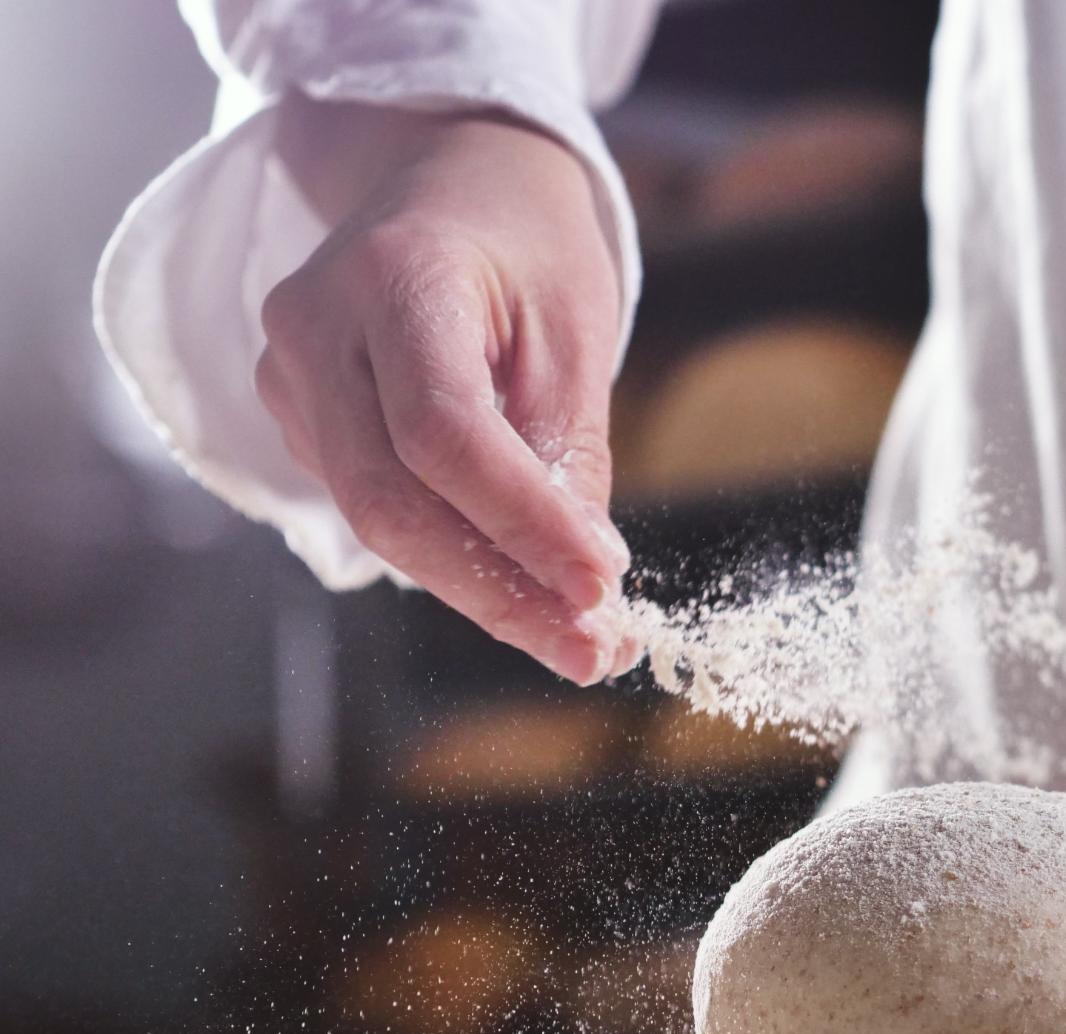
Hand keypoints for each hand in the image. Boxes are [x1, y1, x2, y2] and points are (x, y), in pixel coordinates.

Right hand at [254, 98, 629, 683]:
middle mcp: (315, 327)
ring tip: (579, 637)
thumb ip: (568, 459)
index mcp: (392, 278)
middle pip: (392, 501)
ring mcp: (290, 375)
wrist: (452, 178)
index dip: (523, 526)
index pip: (444, 434)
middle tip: (594, 652)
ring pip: (378, 520)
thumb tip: (585, 595)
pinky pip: (376, 506)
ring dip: (482, 591)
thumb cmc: (529, 245)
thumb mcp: (575, 334)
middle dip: (500, 592)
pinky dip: (453, 557)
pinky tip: (524, 587)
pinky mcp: (301, 416)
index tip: (603, 590)